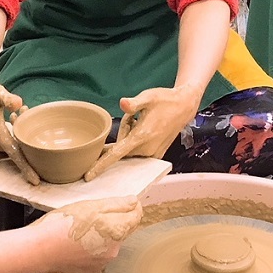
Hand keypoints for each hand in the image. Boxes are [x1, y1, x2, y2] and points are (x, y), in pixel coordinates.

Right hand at [0, 73, 40, 184]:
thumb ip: (7, 98)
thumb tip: (19, 103)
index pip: (14, 154)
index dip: (25, 168)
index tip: (35, 181)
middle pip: (17, 148)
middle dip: (25, 136)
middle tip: (23, 113)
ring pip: (12, 144)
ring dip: (19, 133)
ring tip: (17, 113)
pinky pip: (7, 142)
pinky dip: (13, 133)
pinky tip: (14, 117)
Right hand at [30, 197, 142, 272]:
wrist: (40, 250)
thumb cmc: (61, 225)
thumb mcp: (90, 206)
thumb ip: (117, 204)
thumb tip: (134, 202)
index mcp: (116, 232)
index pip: (136, 217)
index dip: (131, 206)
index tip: (122, 202)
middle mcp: (114, 250)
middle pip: (123, 230)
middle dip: (113, 221)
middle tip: (91, 214)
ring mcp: (103, 263)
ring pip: (110, 242)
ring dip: (102, 235)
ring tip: (81, 229)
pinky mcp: (92, 271)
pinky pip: (99, 255)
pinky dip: (92, 247)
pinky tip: (77, 242)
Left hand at [83, 85, 199, 180]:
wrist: (184, 106)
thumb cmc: (165, 100)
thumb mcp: (148, 97)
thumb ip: (134, 103)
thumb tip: (123, 103)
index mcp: (142, 136)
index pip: (116, 154)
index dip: (101, 165)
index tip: (89, 176)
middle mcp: (146, 149)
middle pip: (121, 148)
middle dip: (123, 133)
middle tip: (136, 118)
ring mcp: (152, 153)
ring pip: (129, 150)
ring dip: (130, 137)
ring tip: (144, 122)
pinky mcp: (156, 154)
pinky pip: (137, 153)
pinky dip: (136, 143)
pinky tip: (147, 129)